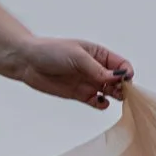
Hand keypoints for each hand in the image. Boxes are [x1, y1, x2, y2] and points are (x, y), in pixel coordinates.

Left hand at [17, 38, 133, 108]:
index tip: (125, 79)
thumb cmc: (51, 51)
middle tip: (122, 92)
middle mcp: (96, 69)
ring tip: (114, 97)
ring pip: (110, 92)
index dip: (126, 73)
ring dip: (116, 96)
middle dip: (124, 87)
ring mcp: (89, 82)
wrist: (28, 62)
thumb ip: (97, 69)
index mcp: (99, 54)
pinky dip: (102, 104)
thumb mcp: (77, 57)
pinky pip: (97, 102)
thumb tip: (118, 78)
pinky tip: (101, 102)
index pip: (121, 65)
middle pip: (119, 80)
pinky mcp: (80, 94)